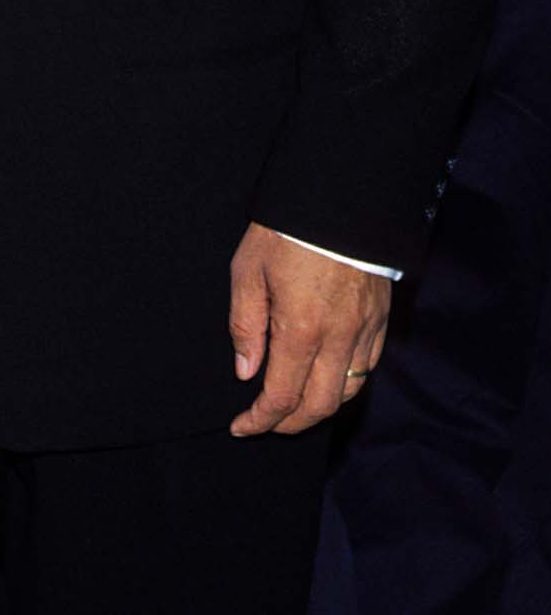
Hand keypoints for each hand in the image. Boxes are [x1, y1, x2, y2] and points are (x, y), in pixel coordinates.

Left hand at [228, 222, 390, 436]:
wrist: (339, 195)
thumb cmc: (287, 228)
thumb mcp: (249, 269)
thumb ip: (246, 325)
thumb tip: (246, 372)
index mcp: (302, 329)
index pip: (282, 396)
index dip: (260, 421)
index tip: (242, 426)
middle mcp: (339, 338)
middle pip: (320, 406)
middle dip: (290, 424)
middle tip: (266, 421)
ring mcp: (365, 330)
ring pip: (348, 391)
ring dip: (319, 406)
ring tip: (294, 403)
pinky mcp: (380, 318)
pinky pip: (367, 366)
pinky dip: (346, 382)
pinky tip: (327, 376)